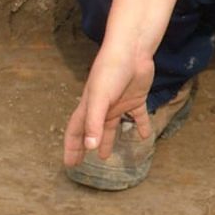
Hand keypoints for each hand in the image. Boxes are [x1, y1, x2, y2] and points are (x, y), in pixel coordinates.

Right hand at [63, 46, 155, 167]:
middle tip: (80, 162)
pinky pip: (138, 116)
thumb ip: (94, 122)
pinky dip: (141, 126)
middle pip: (91, 131)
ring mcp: (119, 103)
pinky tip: (145, 136)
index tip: (69, 164)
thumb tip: (89, 147)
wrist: (132, 50)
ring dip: (108, 140)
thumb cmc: (111, 70)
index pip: (76, 131)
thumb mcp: (100, 98)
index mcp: (89, 107)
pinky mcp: (136, 99)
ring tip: (105, 156)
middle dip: (84, 146)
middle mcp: (102, 107)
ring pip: (111, 127)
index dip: (72, 147)